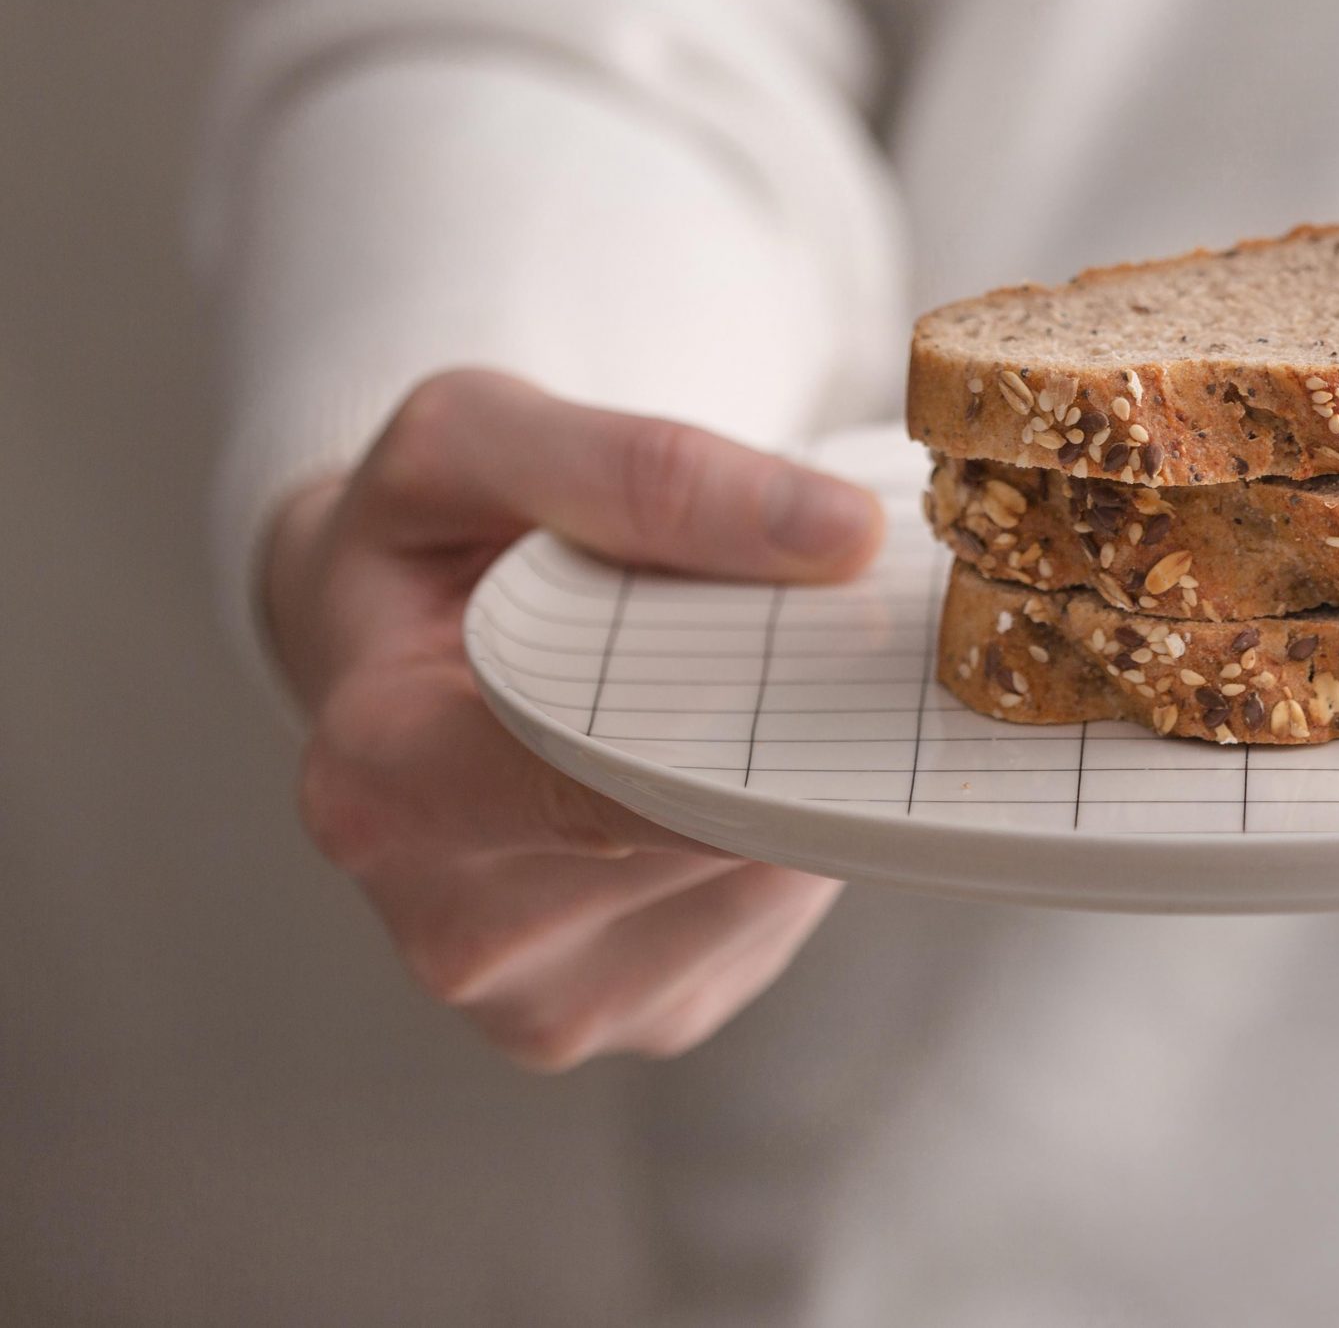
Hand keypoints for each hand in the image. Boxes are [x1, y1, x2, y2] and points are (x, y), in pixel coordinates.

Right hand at [265, 369, 882, 1068]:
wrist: (392, 644)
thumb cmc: (427, 538)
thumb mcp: (478, 437)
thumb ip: (647, 472)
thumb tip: (840, 537)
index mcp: (378, 785)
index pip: (602, 779)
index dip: (745, 709)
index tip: (845, 623)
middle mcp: (451, 924)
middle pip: (704, 834)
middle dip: (789, 729)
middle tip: (837, 629)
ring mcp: (550, 998)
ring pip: (763, 882)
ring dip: (802, 780)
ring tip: (759, 687)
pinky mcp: (645, 1016)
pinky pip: (775, 920)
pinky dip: (795, 834)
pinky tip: (741, 764)